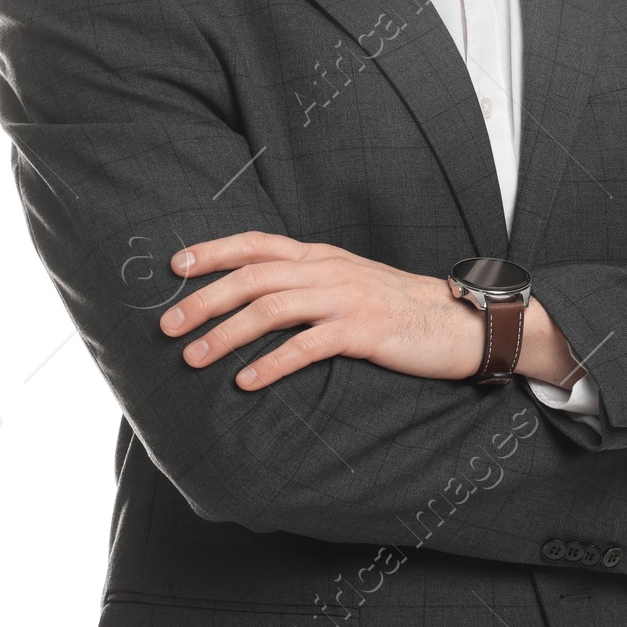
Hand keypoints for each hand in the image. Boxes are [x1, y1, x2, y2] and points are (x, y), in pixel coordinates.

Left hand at [161, 232, 486, 389]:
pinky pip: (308, 345)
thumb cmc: (397, 309)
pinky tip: (246, 383)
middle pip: (253, 275)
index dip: (213, 252)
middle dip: (204, 299)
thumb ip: (308, 283)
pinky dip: (272, 363)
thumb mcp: (348, 283)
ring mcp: (346, 297)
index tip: (175, 267)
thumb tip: (256, 299)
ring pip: (272, 307)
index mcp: (320, 256)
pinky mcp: (364, 330)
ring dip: (226, 333)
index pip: (256, 244)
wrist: (460, 321)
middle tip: (166, 325)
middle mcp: (328, 269)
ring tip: (193, 358)